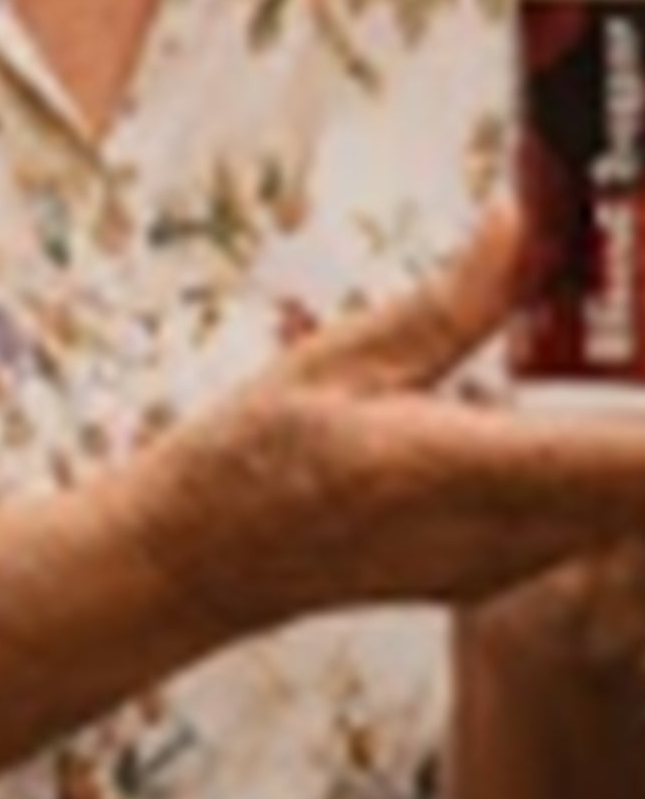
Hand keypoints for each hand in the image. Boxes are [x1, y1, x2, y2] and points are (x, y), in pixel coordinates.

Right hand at [156, 209, 644, 638]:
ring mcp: (502, 568)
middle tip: (642, 334)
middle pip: (642, 496)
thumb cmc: (247, 460)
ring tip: (625, 358)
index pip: (623, 466)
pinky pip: (588, 520)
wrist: (197, 565)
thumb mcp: (339, 360)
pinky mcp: (498, 574)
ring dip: (636, 450)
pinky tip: (592, 408)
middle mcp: (494, 538)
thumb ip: (450, 303)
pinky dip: (610, 468)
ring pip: (624, 512)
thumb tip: (520, 224)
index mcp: (450, 472)